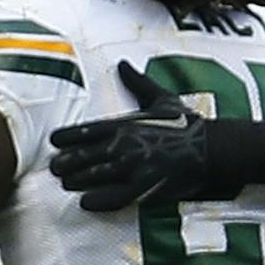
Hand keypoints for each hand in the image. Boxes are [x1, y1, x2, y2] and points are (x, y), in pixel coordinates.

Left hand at [48, 61, 264, 211]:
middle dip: (65, 163)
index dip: (66, 138)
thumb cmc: (185, 123)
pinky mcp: (143, 189)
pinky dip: (96, 200)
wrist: (211, 148)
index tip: (54, 143)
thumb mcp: (161, 99)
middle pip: (82, 157)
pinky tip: (85, 201)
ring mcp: (132, 168)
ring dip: (75, 181)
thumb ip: (137, 83)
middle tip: (54, 168)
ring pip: (92, 177)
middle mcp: (124, 146)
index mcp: (125, 125)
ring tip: (64, 183)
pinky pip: (112, 197)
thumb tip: (123, 63)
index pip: (85, 131)